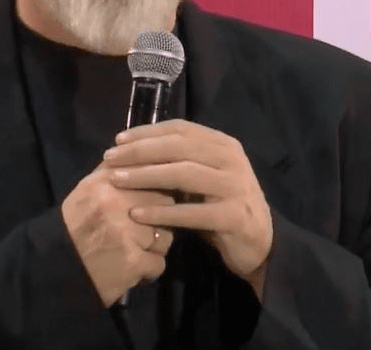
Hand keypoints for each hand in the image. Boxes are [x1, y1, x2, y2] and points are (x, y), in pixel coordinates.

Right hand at [61, 164, 175, 306]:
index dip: (159, 188)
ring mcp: (127, 232)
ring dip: (155, 246)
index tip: (155, 199)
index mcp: (107, 181)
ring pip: (166, 235)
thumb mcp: (89, 189)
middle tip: (142, 229)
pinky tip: (132, 267)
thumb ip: (114, 171)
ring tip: (134, 250)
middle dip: (159, 218)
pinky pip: (159, 262)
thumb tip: (143, 154)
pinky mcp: (133, 261)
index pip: (151, 174)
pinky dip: (149, 269)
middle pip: (165, 203)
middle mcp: (117, 202)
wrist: (57, 266)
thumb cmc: (76, 225)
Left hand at [102, 119, 272, 298]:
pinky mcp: (233, 216)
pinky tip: (137, 213)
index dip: (147, 132)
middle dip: (140, 151)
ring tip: (117, 181)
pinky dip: (162, 212)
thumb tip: (132, 148)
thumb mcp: (204, 176)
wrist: (260, 241)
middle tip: (110, 159)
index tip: (118, 140)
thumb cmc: (222, 204)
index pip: (180, 129)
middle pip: (179, 147)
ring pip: (184, 174)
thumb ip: (179, 160)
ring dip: (146, 176)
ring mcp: (235, 186)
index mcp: (223, 144)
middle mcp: (231, 159)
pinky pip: (192, 212)